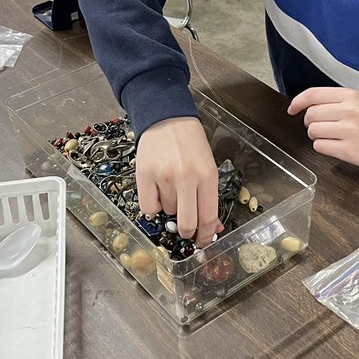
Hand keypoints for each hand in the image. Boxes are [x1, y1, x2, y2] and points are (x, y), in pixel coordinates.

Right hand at [135, 117, 222, 245]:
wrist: (166, 117)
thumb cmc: (190, 141)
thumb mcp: (208, 165)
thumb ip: (209, 195)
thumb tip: (213, 227)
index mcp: (207, 175)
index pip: (209, 216)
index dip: (207, 235)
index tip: (204, 241)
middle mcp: (186, 177)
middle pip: (187, 223)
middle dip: (188, 232)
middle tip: (187, 229)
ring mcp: (164, 177)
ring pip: (168, 212)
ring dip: (171, 208)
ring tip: (172, 187)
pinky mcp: (144, 175)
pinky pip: (149, 207)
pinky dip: (153, 205)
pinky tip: (157, 191)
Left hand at [287, 87, 358, 171]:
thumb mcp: (358, 103)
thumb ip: (334, 102)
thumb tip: (305, 106)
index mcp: (350, 96)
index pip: (313, 94)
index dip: (297, 102)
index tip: (292, 109)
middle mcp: (349, 111)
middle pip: (310, 115)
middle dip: (311, 123)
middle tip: (323, 127)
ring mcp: (349, 130)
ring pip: (312, 131)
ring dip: (317, 136)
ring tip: (332, 137)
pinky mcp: (348, 150)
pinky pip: (320, 146)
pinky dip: (323, 147)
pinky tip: (336, 146)